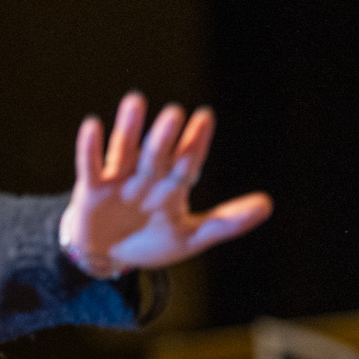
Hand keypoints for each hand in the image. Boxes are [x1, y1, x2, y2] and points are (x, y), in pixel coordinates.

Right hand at [57, 93, 271, 275]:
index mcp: (171, 187)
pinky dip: (90, 148)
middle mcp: (146, 177)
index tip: (205, 119)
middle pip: (157, 155)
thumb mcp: (190, 237)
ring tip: (135, 101)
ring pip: (125, 151)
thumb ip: (226, 222)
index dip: (194, 144)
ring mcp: (118, 180)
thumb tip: (268, 205)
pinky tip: (93, 125)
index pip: (186, 163)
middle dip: (165, 138)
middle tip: (175, 113)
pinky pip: (90, 166)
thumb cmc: (149, 242)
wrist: (106, 257)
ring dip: (129, 128)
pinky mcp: (91, 189)